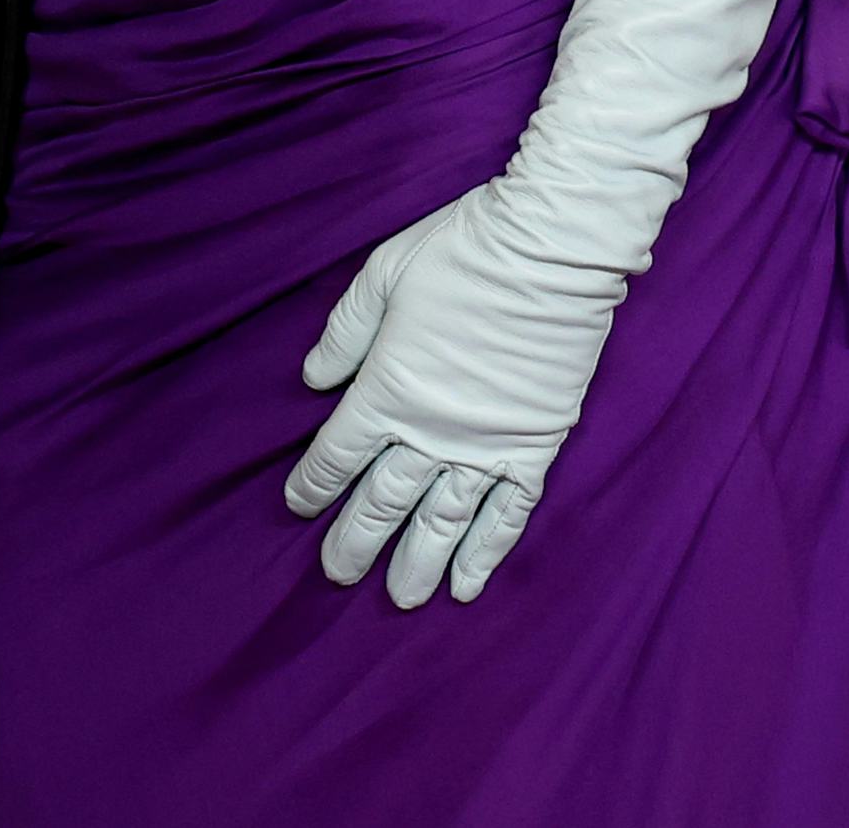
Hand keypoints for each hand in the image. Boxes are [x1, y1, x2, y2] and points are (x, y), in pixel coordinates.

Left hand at [285, 183, 621, 607]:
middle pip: (384, 501)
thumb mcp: (382, 275)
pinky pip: (507, 514)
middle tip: (337, 575)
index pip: (338, 453)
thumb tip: (312, 380)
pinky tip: (469, 585)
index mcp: (387, 388)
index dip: (315, 484)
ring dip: (418, 562)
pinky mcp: (534, 446)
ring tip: (400, 598)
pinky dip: (487, 552)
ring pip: (443, 520)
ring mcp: (486, 445)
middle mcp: (432, 430)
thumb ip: (344, 334)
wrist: (550, 250)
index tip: (298, 507)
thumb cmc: (460, 252)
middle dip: (357, 541)